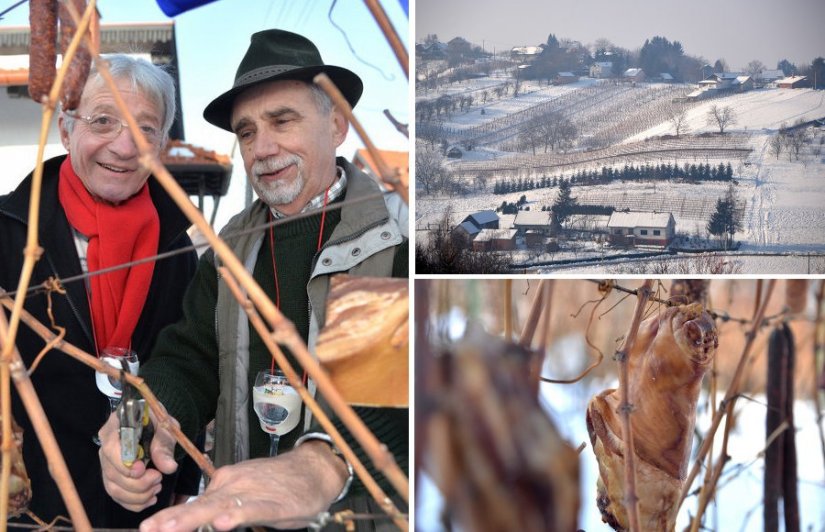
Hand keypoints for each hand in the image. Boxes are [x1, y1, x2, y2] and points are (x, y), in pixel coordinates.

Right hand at [98, 405, 179, 510]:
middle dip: (137, 484)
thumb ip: (164, 445)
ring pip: (114, 489)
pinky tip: (150, 499)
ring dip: (137, 495)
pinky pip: (117, 497)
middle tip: (158, 478)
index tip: (143, 469)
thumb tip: (168, 468)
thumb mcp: (164, 427)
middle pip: (112, 473)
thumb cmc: (156, 422)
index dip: (124, 464)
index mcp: (115, 428)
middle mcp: (105, 448)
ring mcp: (107, 465)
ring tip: (157, 487)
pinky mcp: (112, 478)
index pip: (110, 449)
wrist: (153, 425)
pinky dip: (134, 503)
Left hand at [139, 440, 348, 531]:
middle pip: (200, 504)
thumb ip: (224, 505)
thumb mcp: (246, 493)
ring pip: (220, 507)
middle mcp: (234, 484)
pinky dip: (237, 516)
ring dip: (194, 518)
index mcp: (226, 483)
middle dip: (173, 518)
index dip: (171, 516)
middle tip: (149, 529)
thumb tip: (206, 520)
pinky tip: (224, 523)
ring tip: (172, 528)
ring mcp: (253, 492)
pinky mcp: (274, 503)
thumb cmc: (280, 484)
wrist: (314, 470)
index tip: (149, 527)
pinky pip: (252, 510)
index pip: (194, 502)